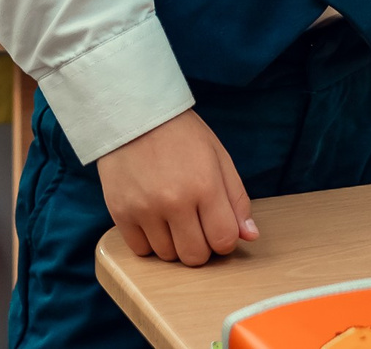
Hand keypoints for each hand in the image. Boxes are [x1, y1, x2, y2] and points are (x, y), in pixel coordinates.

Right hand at [97, 109, 256, 265]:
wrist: (134, 114)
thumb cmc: (180, 134)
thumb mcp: (218, 156)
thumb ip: (236, 198)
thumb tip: (249, 236)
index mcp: (205, 185)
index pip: (224, 241)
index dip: (225, 240)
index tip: (218, 228)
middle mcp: (174, 201)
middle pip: (195, 256)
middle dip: (201, 247)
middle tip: (196, 226)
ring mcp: (144, 209)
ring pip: (168, 256)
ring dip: (174, 244)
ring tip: (172, 218)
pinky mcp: (120, 213)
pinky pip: (141, 250)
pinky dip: (149, 242)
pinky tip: (153, 220)